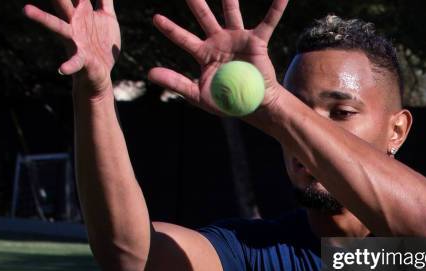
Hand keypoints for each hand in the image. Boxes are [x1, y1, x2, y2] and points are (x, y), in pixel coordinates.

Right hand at [23, 0, 120, 95]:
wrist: (100, 74)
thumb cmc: (101, 44)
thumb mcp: (107, 18)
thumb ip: (104, 0)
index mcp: (80, 11)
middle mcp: (74, 23)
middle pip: (60, 2)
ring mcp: (75, 40)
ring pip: (57, 26)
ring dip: (42, 18)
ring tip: (26, 10)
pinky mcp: (82, 58)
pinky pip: (74, 61)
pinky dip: (68, 65)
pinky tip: (61, 69)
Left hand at [148, 0, 287, 115]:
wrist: (254, 106)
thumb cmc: (226, 102)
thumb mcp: (198, 95)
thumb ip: (175, 82)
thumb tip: (149, 73)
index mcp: (204, 54)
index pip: (183, 38)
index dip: (170, 29)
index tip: (155, 18)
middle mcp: (219, 41)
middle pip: (203, 16)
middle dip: (195, 2)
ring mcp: (238, 38)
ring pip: (231, 12)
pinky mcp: (257, 41)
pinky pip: (268, 22)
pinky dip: (276, 8)